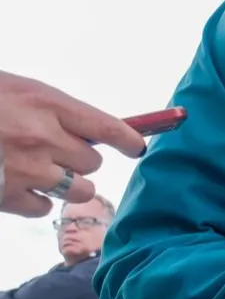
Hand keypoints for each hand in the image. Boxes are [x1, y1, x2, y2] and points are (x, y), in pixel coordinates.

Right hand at [0, 71, 145, 216]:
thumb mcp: (15, 90)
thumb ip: (49, 109)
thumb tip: (83, 127)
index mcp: (45, 104)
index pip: (106, 127)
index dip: (129, 140)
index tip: (137, 147)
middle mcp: (42, 138)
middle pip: (92, 162)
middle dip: (81, 159)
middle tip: (58, 152)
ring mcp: (26, 170)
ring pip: (79, 190)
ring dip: (69, 184)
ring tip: (46, 173)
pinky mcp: (7, 195)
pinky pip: (44, 209)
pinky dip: (39, 202)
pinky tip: (25, 187)